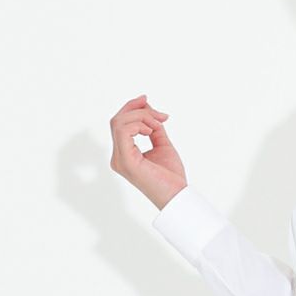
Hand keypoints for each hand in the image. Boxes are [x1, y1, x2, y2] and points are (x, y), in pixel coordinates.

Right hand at [109, 94, 187, 209]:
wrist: (178, 195)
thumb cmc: (171, 176)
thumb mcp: (163, 145)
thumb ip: (155, 129)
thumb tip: (150, 111)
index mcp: (125, 153)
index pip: (120, 123)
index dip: (132, 108)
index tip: (148, 100)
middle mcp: (118, 157)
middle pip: (117, 120)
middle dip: (137, 109)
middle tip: (159, 114)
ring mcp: (120, 159)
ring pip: (119, 123)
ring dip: (141, 117)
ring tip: (158, 125)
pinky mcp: (126, 161)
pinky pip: (123, 131)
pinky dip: (138, 124)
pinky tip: (151, 131)